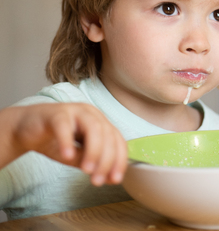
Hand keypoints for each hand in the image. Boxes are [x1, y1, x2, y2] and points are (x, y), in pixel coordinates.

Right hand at [1, 103, 126, 185]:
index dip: (119, 159)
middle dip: (106, 160)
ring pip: (93, 127)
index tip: (115, 179)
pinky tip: (67, 156)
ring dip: (93, 151)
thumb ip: (90, 162)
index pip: (117, 139)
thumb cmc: (54, 141)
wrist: (25, 129)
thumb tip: (107, 177)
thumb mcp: (75, 155)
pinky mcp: (55, 114)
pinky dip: (67, 141)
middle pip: (108, 134)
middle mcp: (91, 113)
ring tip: (86, 171)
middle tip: (96, 181)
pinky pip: (64, 126)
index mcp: (100, 122)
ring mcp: (74, 110)